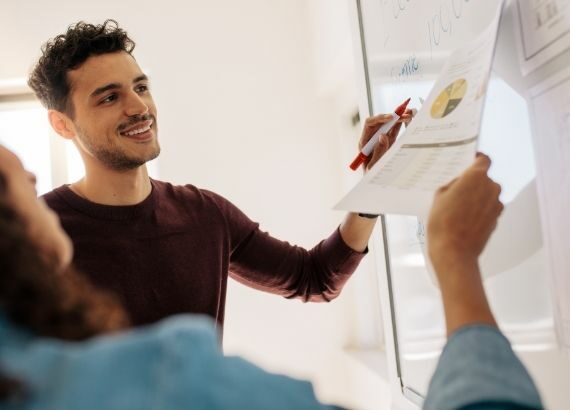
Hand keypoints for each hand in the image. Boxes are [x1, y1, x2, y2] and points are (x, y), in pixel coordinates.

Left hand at [358, 109, 413, 170]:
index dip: (380, 118)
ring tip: (409, 113)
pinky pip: (393, 131)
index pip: (369, 124)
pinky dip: (400, 125)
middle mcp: (371, 138)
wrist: (374, 182)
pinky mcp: (388, 143)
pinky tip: (407, 119)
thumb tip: (383, 136)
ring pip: (388, 125)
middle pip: (380, 121)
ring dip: (398, 118)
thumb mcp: (372, 166)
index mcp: (364, 141)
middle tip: (405, 113)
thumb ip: (378, 152)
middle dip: (393, 116)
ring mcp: (380, 139)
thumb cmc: (370, 175)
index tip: (391, 118)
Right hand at [427, 153, 503, 276]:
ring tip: (457, 208)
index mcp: (476, 177)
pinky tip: (463, 218)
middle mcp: (491, 187)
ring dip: (475, 197)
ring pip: (486, 194)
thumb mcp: (439, 196)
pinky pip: (488, 208)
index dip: (475, 159)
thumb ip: (453, 185)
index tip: (469, 161)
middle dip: (472, 182)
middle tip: (455, 190)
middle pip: (484, 178)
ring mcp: (496, 204)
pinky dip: (479, 210)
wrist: (454, 252)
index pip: (483, 160)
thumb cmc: (444, 224)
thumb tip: (459, 184)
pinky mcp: (496, 218)